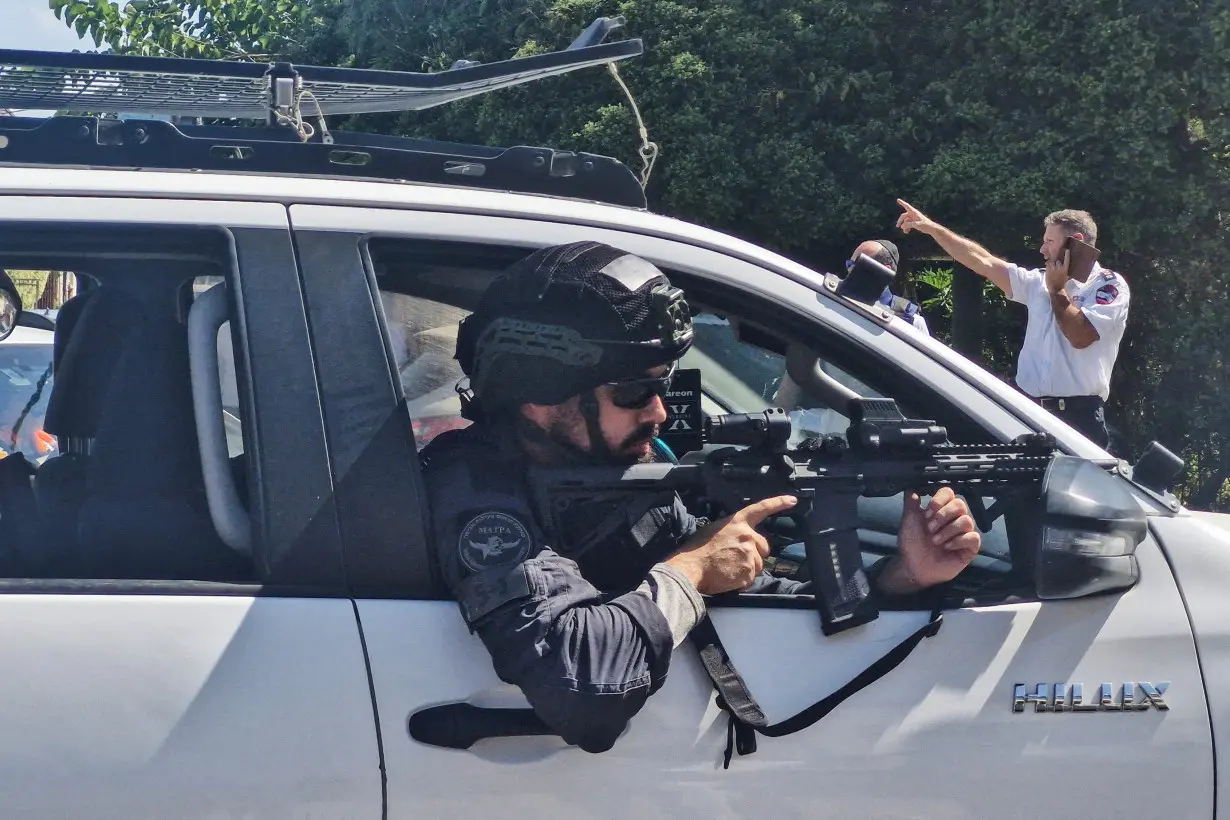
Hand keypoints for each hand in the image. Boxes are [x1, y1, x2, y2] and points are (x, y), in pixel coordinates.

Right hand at [666, 495, 797, 594]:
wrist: (691, 567)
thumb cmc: (697, 549)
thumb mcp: (714, 529)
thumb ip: (732, 531)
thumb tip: (737, 537)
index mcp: (738, 522)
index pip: (761, 508)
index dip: (778, 503)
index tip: (792, 500)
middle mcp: (748, 536)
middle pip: (764, 547)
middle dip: (755, 553)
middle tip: (736, 558)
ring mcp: (750, 555)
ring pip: (758, 564)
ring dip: (748, 568)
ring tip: (729, 568)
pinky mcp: (749, 572)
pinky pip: (751, 578)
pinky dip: (742, 579)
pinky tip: (728, 576)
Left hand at [879, 487, 979, 594]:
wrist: (914, 565)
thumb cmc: (912, 543)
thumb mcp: (909, 519)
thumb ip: (911, 502)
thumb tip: (913, 488)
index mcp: (941, 510)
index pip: (949, 493)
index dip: (939, 501)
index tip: (927, 512)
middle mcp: (954, 518)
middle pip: (960, 504)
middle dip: (943, 516)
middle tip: (930, 528)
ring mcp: (963, 532)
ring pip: (967, 520)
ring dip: (948, 530)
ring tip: (936, 541)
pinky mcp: (970, 547)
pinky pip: (973, 537)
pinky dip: (959, 541)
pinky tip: (947, 547)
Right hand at [896, 199, 937, 235]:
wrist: (931, 228)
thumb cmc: (925, 225)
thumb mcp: (916, 225)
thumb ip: (908, 225)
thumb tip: (902, 226)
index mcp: (914, 212)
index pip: (907, 206)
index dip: (902, 203)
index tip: (898, 199)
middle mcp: (913, 214)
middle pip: (904, 216)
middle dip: (900, 221)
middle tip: (897, 226)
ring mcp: (914, 218)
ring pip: (906, 221)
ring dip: (904, 226)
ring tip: (905, 232)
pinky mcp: (915, 222)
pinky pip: (908, 224)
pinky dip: (907, 228)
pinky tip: (907, 232)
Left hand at [1045, 248, 1069, 292]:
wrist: (1056, 288)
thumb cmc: (1061, 283)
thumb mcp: (1065, 275)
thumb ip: (1063, 269)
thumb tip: (1062, 265)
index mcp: (1065, 269)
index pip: (1067, 260)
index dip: (1067, 255)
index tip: (1067, 249)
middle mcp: (1060, 268)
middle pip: (1057, 261)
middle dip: (1056, 263)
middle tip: (1055, 267)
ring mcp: (1053, 269)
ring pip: (1051, 262)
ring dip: (1051, 264)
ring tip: (1051, 268)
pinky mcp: (1048, 270)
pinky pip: (1047, 265)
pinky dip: (1047, 266)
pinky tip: (1048, 269)